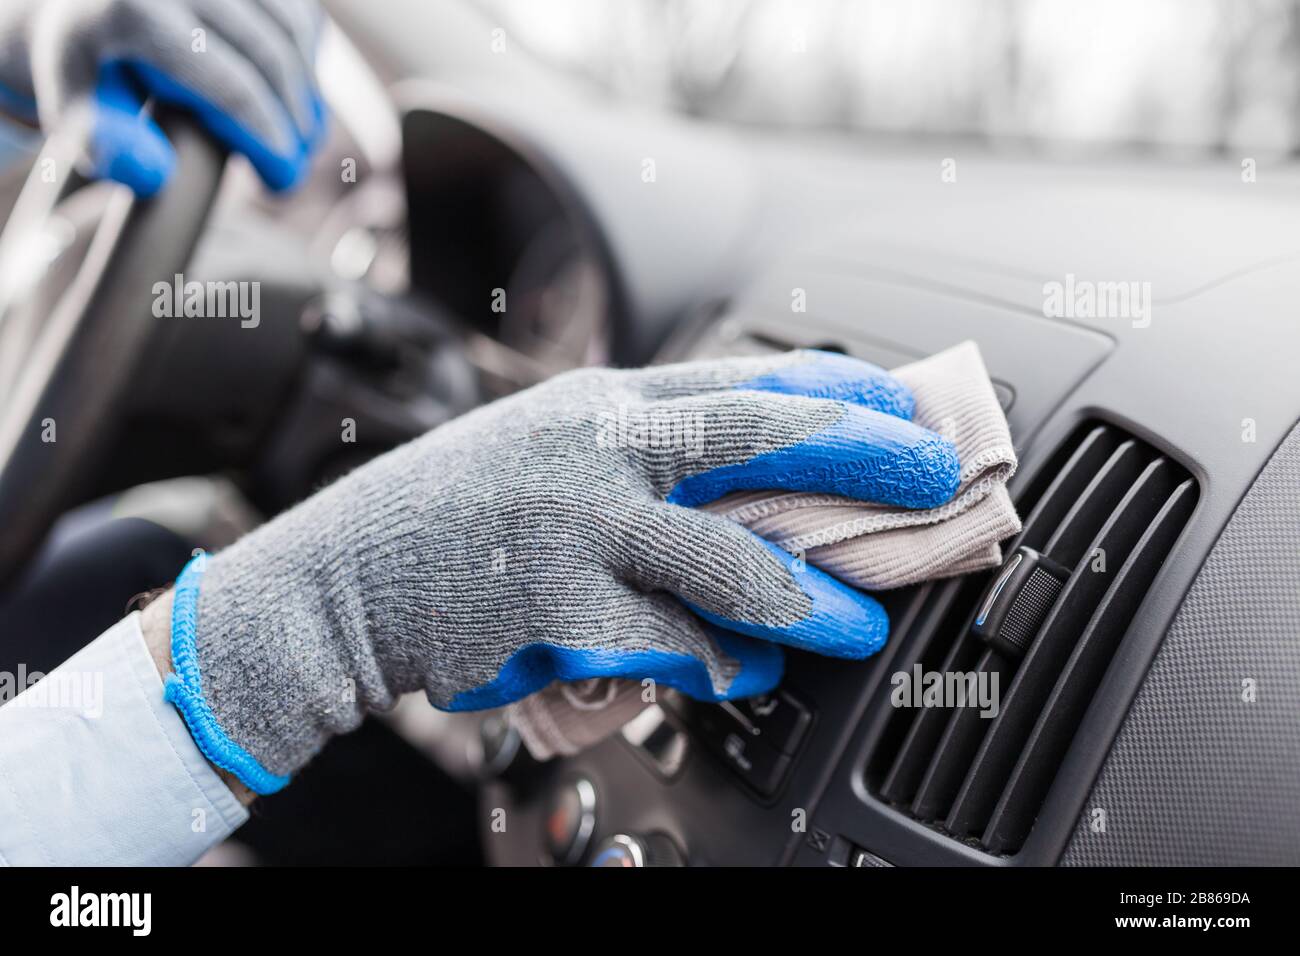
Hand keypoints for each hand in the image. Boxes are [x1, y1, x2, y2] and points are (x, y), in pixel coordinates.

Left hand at [0, 0, 323, 194]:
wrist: (86, 3)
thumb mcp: (79, 109)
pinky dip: (308, 54)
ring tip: (305, 137)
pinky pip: (297, 9)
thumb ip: (107, 144)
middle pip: (270, 58)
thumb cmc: (90, 67)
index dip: (268, 141)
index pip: (231, 88)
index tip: (283, 180)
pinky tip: (300, 91)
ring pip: (292, 32)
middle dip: (294, 121)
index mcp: (136, 12)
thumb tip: (153, 173)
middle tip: (298, 166)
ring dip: (308, 91)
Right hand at [161, 351, 959, 792]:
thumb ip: (637, 458)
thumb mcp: (546, 452)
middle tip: (931, 476)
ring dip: (806, 595)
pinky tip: (745, 672)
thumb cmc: (454, 517)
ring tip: (859, 623)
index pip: (737, 379)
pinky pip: (671, 647)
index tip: (900, 399)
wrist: (342, 580)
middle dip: (856, 457)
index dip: (830, 388)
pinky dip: (721, 664)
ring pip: (725, 558)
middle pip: (752, 440)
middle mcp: (595, 452)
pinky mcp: (559, 615)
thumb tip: (743, 481)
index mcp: (599, 406)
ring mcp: (577, 532)